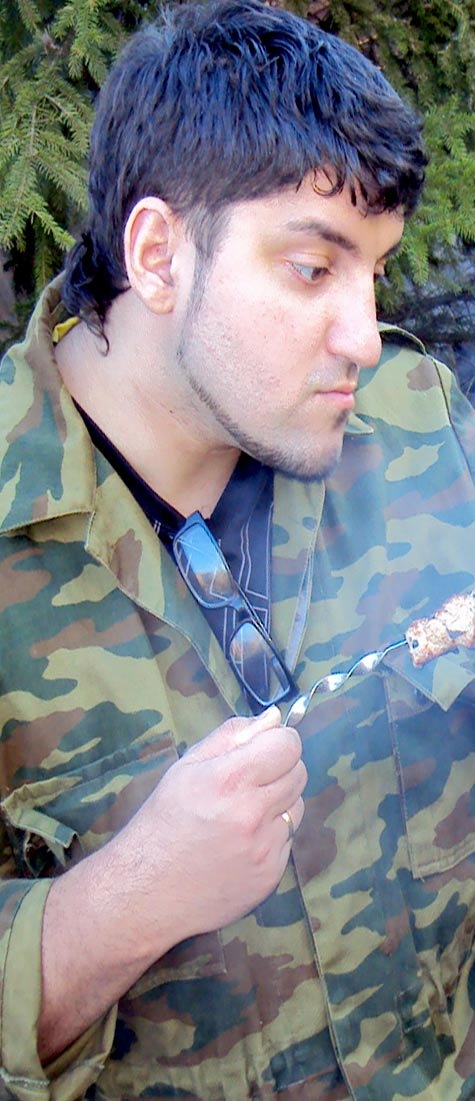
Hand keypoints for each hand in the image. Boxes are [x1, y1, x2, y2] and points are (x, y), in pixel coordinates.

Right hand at [115, 706, 306, 945]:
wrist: (146, 891)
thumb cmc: (162, 821)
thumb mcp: (186, 767)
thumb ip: (232, 736)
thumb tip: (274, 718)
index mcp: (229, 779)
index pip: (288, 744)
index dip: (277, 742)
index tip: (262, 749)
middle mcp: (253, 814)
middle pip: (299, 772)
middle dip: (279, 769)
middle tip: (247, 782)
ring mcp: (265, 849)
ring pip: (297, 807)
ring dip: (278, 804)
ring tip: (241, 815)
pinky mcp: (271, 876)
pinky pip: (287, 841)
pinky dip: (271, 837)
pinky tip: (239, 844)